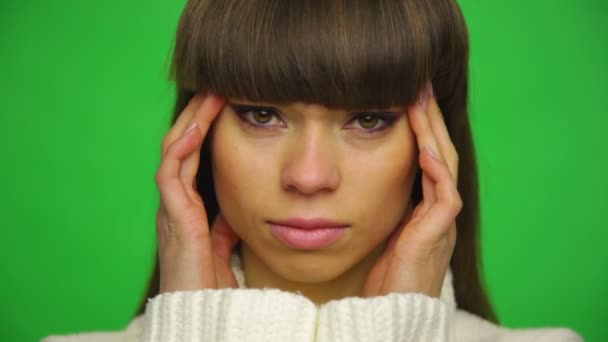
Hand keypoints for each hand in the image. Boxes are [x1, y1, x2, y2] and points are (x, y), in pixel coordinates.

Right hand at [155, 93, 239, 292]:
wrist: (202, 314)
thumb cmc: (209, 286)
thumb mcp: (220, 249)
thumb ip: (222, 229)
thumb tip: (233, 214)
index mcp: (187, 208)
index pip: (193, 158)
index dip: (204, 132)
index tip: (224, 108)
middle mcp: (175, 203)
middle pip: (181, 147)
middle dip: (197, 117)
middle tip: (216, 89)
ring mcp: (172, 208)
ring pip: (175, 152)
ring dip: (191, 122)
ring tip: (209, 96)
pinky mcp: (174, 217)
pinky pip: (172, 173)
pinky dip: (182, 148)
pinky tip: (197, 128)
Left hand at [362, 85, 460, 298]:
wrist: (394, 312)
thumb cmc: (385, 277)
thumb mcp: (383, 232)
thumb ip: (384, 207)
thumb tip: (360, 182)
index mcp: (426, 207)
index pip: (428, 156)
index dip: (421, 127)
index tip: (406, 98)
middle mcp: (439, 209)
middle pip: (441, 152)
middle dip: (430, 119)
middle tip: (420, 86)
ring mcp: (443, 220)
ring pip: (446, 165)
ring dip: (434, 133)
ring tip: (422, 102)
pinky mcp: (440, 233)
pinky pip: (445, 193)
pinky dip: (437, 168)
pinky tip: (426, 147)